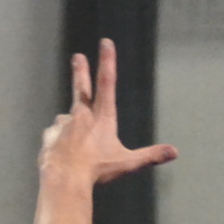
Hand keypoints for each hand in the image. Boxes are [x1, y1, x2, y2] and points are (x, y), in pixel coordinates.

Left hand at [38, 39, 177, 188]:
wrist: (65, 180)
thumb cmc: (97, 171)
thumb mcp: (127, 163)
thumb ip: (150, 156)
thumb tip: (174, 152)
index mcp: (102, 117)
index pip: (107, 82)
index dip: (107, 61)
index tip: (105, 43)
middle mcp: (80, 115)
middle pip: (81, 87)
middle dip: (81, 70)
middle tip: (77, 57)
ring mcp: (62, 124)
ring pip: (68, 120)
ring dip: (72, 128)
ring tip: (77, 150)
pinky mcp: (49, 135)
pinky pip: (55, 136)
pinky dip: (59, 141)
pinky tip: (63, 154)